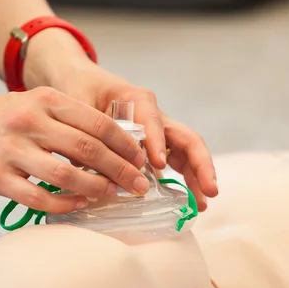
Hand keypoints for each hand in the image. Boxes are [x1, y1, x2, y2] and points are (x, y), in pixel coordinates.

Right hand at [0, 87, 149, 213]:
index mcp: (44, 100)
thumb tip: (117, 149)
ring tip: (113, 194)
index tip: (141, 160)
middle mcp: (28, 121)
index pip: (97, 123)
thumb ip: (71, 121)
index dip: (125, 145)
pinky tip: (80, 203)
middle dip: (121, 170)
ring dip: (96, 188)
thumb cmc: (2, 120)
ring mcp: (10, 150)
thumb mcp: (36, 105)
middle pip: (88, 149)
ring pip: (65, 174)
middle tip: (139, 185)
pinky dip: (65, 203)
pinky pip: (39, 197)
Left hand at [24, 34, 218, 211]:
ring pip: (188, 153)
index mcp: (137, 99)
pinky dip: (186, 181)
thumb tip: (83, 164)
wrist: (86, 84)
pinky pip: (179, 162)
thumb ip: (84, 129)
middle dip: (200, 165)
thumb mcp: (79, 103)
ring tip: (203, 203)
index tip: (158, 163)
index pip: (153, 120)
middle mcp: (155, 115)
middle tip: (209, 190)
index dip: (157, 141)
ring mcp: (161, 132)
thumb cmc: (83, 90)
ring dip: (199, 177)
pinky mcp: (159, 146)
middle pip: (187, 138)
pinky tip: (193, 201)